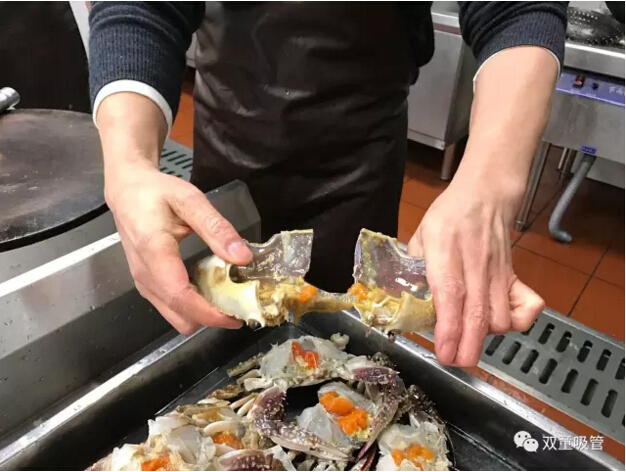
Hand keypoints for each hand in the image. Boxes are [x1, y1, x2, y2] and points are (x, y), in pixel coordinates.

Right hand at [105, 160, 251, 333]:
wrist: (126, 191)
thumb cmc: (156, 192)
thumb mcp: (190, 200)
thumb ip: (216, 228)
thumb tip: (242, 257)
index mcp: (154, 252)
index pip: (181, 295)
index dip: (209, 313)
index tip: (236, 317)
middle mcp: (144, 275)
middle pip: (180, 315)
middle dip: (210, 317)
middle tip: (237, 306)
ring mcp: (142, 283)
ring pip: (175, 316)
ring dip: (201, 314)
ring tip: (226, 298)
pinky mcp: (145, 284)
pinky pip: (170, 307)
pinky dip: (191, 306)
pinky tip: (208, 289)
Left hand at [407, 174, 543, 366]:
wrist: (485, 195)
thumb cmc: (449, 215)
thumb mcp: (420, 235)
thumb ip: (411, 266)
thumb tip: (402, 298)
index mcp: (445, 254)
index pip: (450, 296)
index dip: (448, 329)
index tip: (443, 352)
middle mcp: (474, 266)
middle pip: (477, 315)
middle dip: (466, 347)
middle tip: (454, 360)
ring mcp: (497, 273)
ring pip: (500, 318)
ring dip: (484, 336)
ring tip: (468, 337)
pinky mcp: (514, 275)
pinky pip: (527, 306)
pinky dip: (519, 321)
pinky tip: (501, 322)